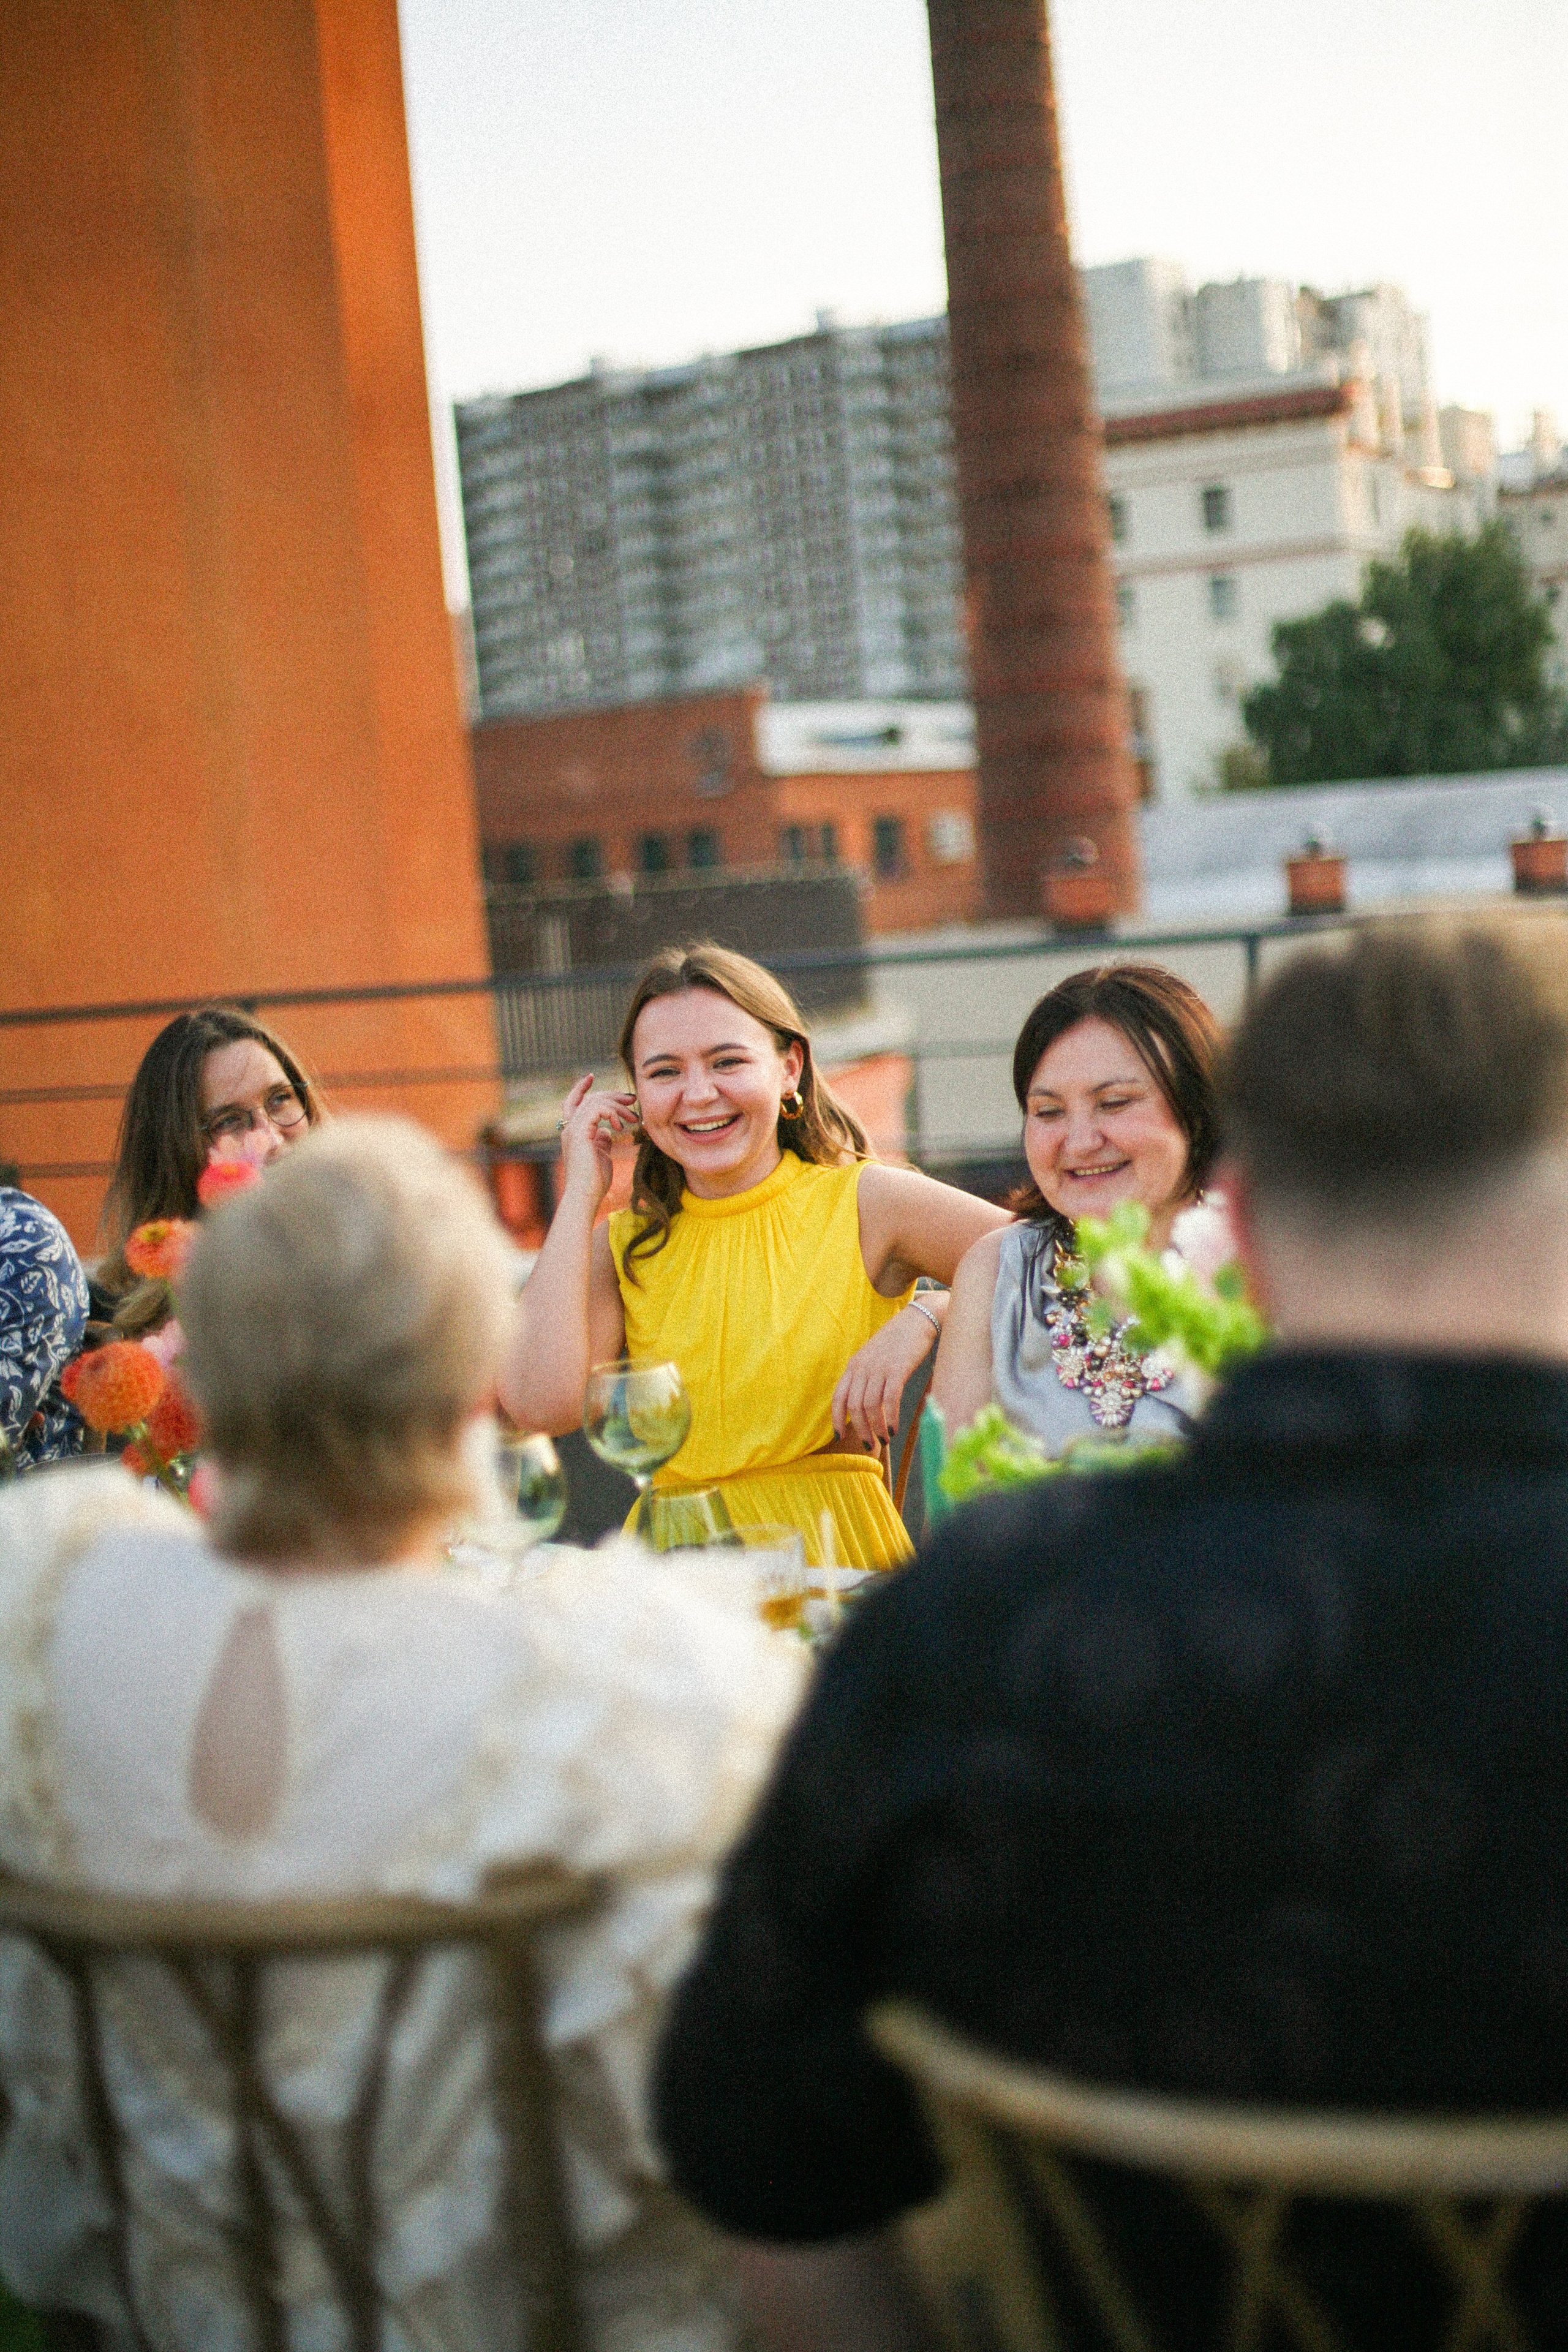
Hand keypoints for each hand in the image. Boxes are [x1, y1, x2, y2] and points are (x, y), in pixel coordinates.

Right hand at [557, 1074, 638, 1209]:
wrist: (585, 1196)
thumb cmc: (594, 1182)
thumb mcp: (601, 1155)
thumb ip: (602, 1140)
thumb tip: (607, 1131)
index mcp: (573, 1132)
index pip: (573, 1102)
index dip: (581, 1088)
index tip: (591, 1077)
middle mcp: (569, 1128)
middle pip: (589, 1099)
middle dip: (612, 1096)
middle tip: (632, 1100)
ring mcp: (573, 1130)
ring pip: (594, 1102)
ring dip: (617, 1106)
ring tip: (632, 1119)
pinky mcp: (580, 1133)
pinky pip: (596, 1109)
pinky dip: (611, 1113)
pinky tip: (621, 1126)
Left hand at [832, 1302, 941, 1450]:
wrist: (918, 1320)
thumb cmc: (897, 1342)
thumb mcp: (873, 1357)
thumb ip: (866, 1377)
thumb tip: (864, 1405)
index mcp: (854, 1365)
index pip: (838, 1397)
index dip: (837, 1419)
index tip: (841, 1436)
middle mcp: (863, 1367)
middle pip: (854, 1406)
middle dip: (860, 1430)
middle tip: (869, 1444)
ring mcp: (879, 1368)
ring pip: (871, 1406)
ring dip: (876, 1427)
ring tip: (884, 1439)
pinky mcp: (897, 1369)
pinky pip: (890, 1399)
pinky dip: (891, 1417)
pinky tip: (895, 1429)